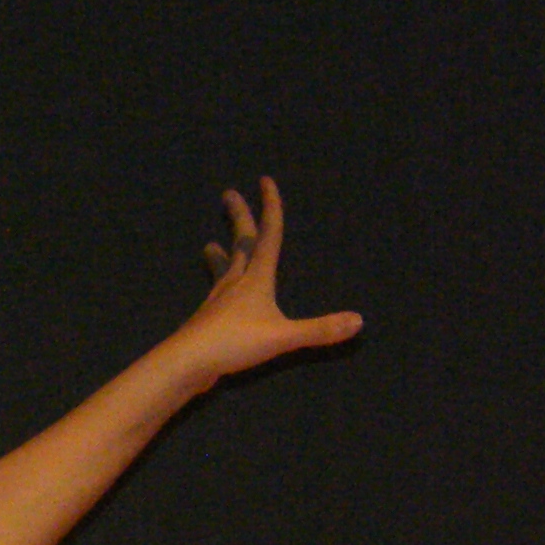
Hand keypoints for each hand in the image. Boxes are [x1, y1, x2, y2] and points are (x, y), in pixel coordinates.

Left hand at [167, 179, 362, 391]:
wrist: (184, 364)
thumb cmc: (233, 343)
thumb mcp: (282, 337)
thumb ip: (320, 329)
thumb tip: (359, 321)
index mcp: (255, 279)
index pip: (268, 235)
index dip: (270, 207)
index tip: (265, 181)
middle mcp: (234, 284)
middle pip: (239, 244)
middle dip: (238, 218)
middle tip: (228, 194)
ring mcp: (217, 301)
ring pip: (222, 271)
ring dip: (221, 255)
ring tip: (209, 246)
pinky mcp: (207, 320)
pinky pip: (215, 296)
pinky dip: (217, 288)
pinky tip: (215, 297)